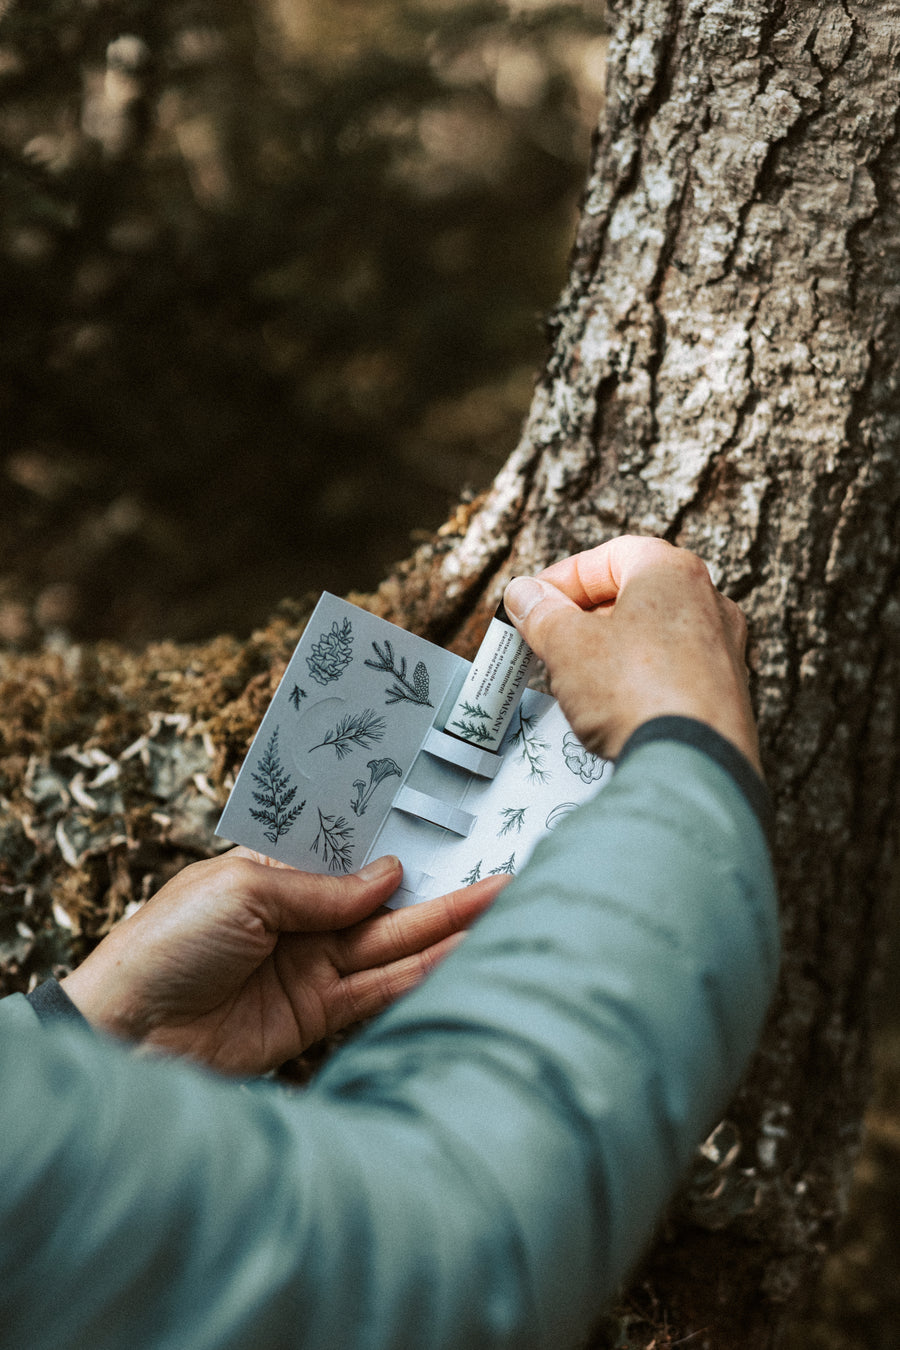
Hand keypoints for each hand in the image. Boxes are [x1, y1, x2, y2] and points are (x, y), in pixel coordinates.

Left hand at [61, 851, 505, 1075]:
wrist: (125, 1034)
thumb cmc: (164, 945)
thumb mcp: (242, 890)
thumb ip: (321, 889)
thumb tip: (389, 876)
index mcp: (275, 874)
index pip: (349, 856)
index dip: (398, 845)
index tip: (452, 828)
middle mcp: (301, 920)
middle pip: (385, 905)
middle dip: (444, 892)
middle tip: (506, 875)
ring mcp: (310, 969)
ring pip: (392, 947)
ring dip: (447, 932)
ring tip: (504, 910)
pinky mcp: (314, 1017)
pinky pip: (378, 991)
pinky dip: (420, 976)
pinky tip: (461, 956)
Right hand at [503, 535, 760, 772]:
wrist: (692, 765)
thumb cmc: (637, 691)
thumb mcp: (568, 645)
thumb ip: (542, 613)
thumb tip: (524, 594)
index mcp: (674, 572)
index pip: (610, 555)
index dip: (563, 577)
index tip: (532, 600)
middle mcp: (709, 602)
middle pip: (634, 594)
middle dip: (584, 616)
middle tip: (547, 639)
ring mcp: (724, 650)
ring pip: (653, 634)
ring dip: (608, 649)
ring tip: (573, 678)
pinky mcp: (726, 694)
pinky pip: (672, 671)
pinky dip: (637, 678)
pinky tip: (610, 707)